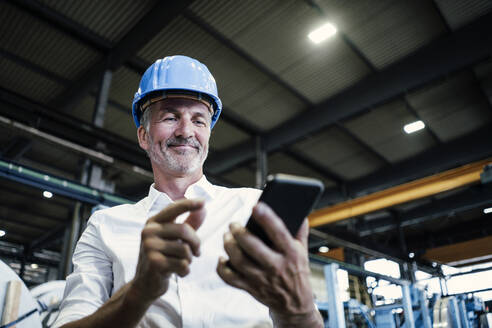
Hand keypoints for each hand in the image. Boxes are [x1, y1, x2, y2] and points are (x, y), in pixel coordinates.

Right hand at [131, 199, 204, 302]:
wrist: (146, 283)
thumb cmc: (164, 257)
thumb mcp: (175, 239)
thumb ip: (190, 224)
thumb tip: (204, 209)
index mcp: (153, 222)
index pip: (173, 209)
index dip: (189, 204)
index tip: (203, 201)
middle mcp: (148, 232)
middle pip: (184, 230)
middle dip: (196, 243)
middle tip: (197, 252)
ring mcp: (149, 247)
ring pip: (185, 249)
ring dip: (189, 259)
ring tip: (182, 263)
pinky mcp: (154, 263)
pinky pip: (182, 264)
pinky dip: (185, 270)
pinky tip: (178, 272)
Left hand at [217, 202, 322, 327]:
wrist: (295, 305)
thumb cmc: (297, 272)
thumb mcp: (303, 250)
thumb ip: (300, 231)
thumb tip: (298, 212)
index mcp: (291, 253)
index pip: (279, 232)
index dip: (266, 218)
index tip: (256, 207)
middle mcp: (276, 266)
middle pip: (252, 246)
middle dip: (239, 232)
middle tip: (233, 224)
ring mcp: (262, 279)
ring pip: (238, 261)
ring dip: (228, 246)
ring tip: (227, 236)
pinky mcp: (250, 288)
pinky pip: (230, 278)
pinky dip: (222, 267)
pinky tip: (222, 258)